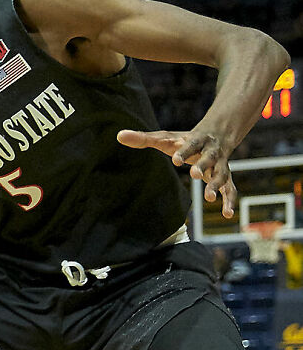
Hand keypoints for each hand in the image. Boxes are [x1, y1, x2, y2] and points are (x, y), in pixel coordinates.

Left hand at [117, 129, 236, 217]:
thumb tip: (119, 136)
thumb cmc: (183, 140)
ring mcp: (220, 165)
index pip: (190, 144)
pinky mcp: (226, 177)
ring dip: (216, 186)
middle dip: (202, 166)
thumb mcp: (165, 138)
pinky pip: (230, 189)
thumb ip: (143, 138)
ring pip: (221, 174)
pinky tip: (227, 215)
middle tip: (195, 175)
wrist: (216, 134)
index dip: (183, 151)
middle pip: (208, 158)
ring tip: (209, 198)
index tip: (175, 160)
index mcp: (196, 140)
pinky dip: (229, 201)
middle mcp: (211, 152)